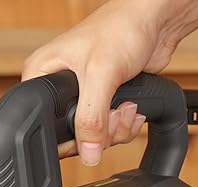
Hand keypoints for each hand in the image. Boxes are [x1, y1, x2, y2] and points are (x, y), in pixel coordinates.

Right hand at [22, 0, 181, 164]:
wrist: (154, 22)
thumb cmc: (121, 28)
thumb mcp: (101, 74)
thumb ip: (92, 118)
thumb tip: (88, 153)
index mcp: (43, 77)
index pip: (45, 126)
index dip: (71, 138)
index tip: (94, 131)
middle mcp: (59, 90)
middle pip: (73, 137)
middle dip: (101, 132)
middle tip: (115, 112)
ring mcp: (83, 99)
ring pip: (94, 138)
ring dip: (117, 129)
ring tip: (128, 107)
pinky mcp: (103, 103)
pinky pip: (109, 132)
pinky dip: (124, 126)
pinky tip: (132, 108)